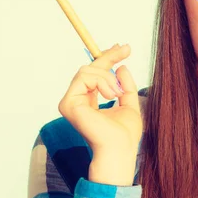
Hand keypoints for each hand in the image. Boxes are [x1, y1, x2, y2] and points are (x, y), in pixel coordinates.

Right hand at [58, 44, 142, 184]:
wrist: (119, 148)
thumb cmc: (124, 134)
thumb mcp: (129, 104)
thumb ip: (124, 87)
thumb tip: (121, 67)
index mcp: (88, 102)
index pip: (94, 75)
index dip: (107, 59)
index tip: (124, 48)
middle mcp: (76, 101)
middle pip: (89, 68)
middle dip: (108, 57)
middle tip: (125, 49)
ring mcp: (70, 102)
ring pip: (87, 71)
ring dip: (107, 77)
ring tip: (116, 93)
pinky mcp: (68, 103)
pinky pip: (84, 77)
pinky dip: (101, 82)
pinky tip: (109, 95)